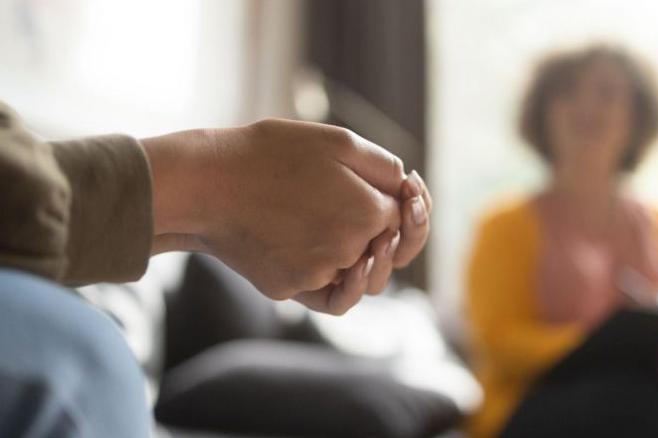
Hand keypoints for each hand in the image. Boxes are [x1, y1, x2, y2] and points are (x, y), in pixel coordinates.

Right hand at [141, 118, 430, 313]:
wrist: (205, 183)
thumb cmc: (270, 153)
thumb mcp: (337, 141)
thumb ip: (384, 167)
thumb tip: (408, 189)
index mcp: (368, 213)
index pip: (405, 218)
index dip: (406, 203)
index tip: (399, 189)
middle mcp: (349, 251)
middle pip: (386, 251)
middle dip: (390, 232)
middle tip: (377, 213)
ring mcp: (317, 275)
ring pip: (358, 277)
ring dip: (362, 257)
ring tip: (346, 230)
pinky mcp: (288, 289)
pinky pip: (324, 291)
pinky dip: (332, 278)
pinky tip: (329, 258)